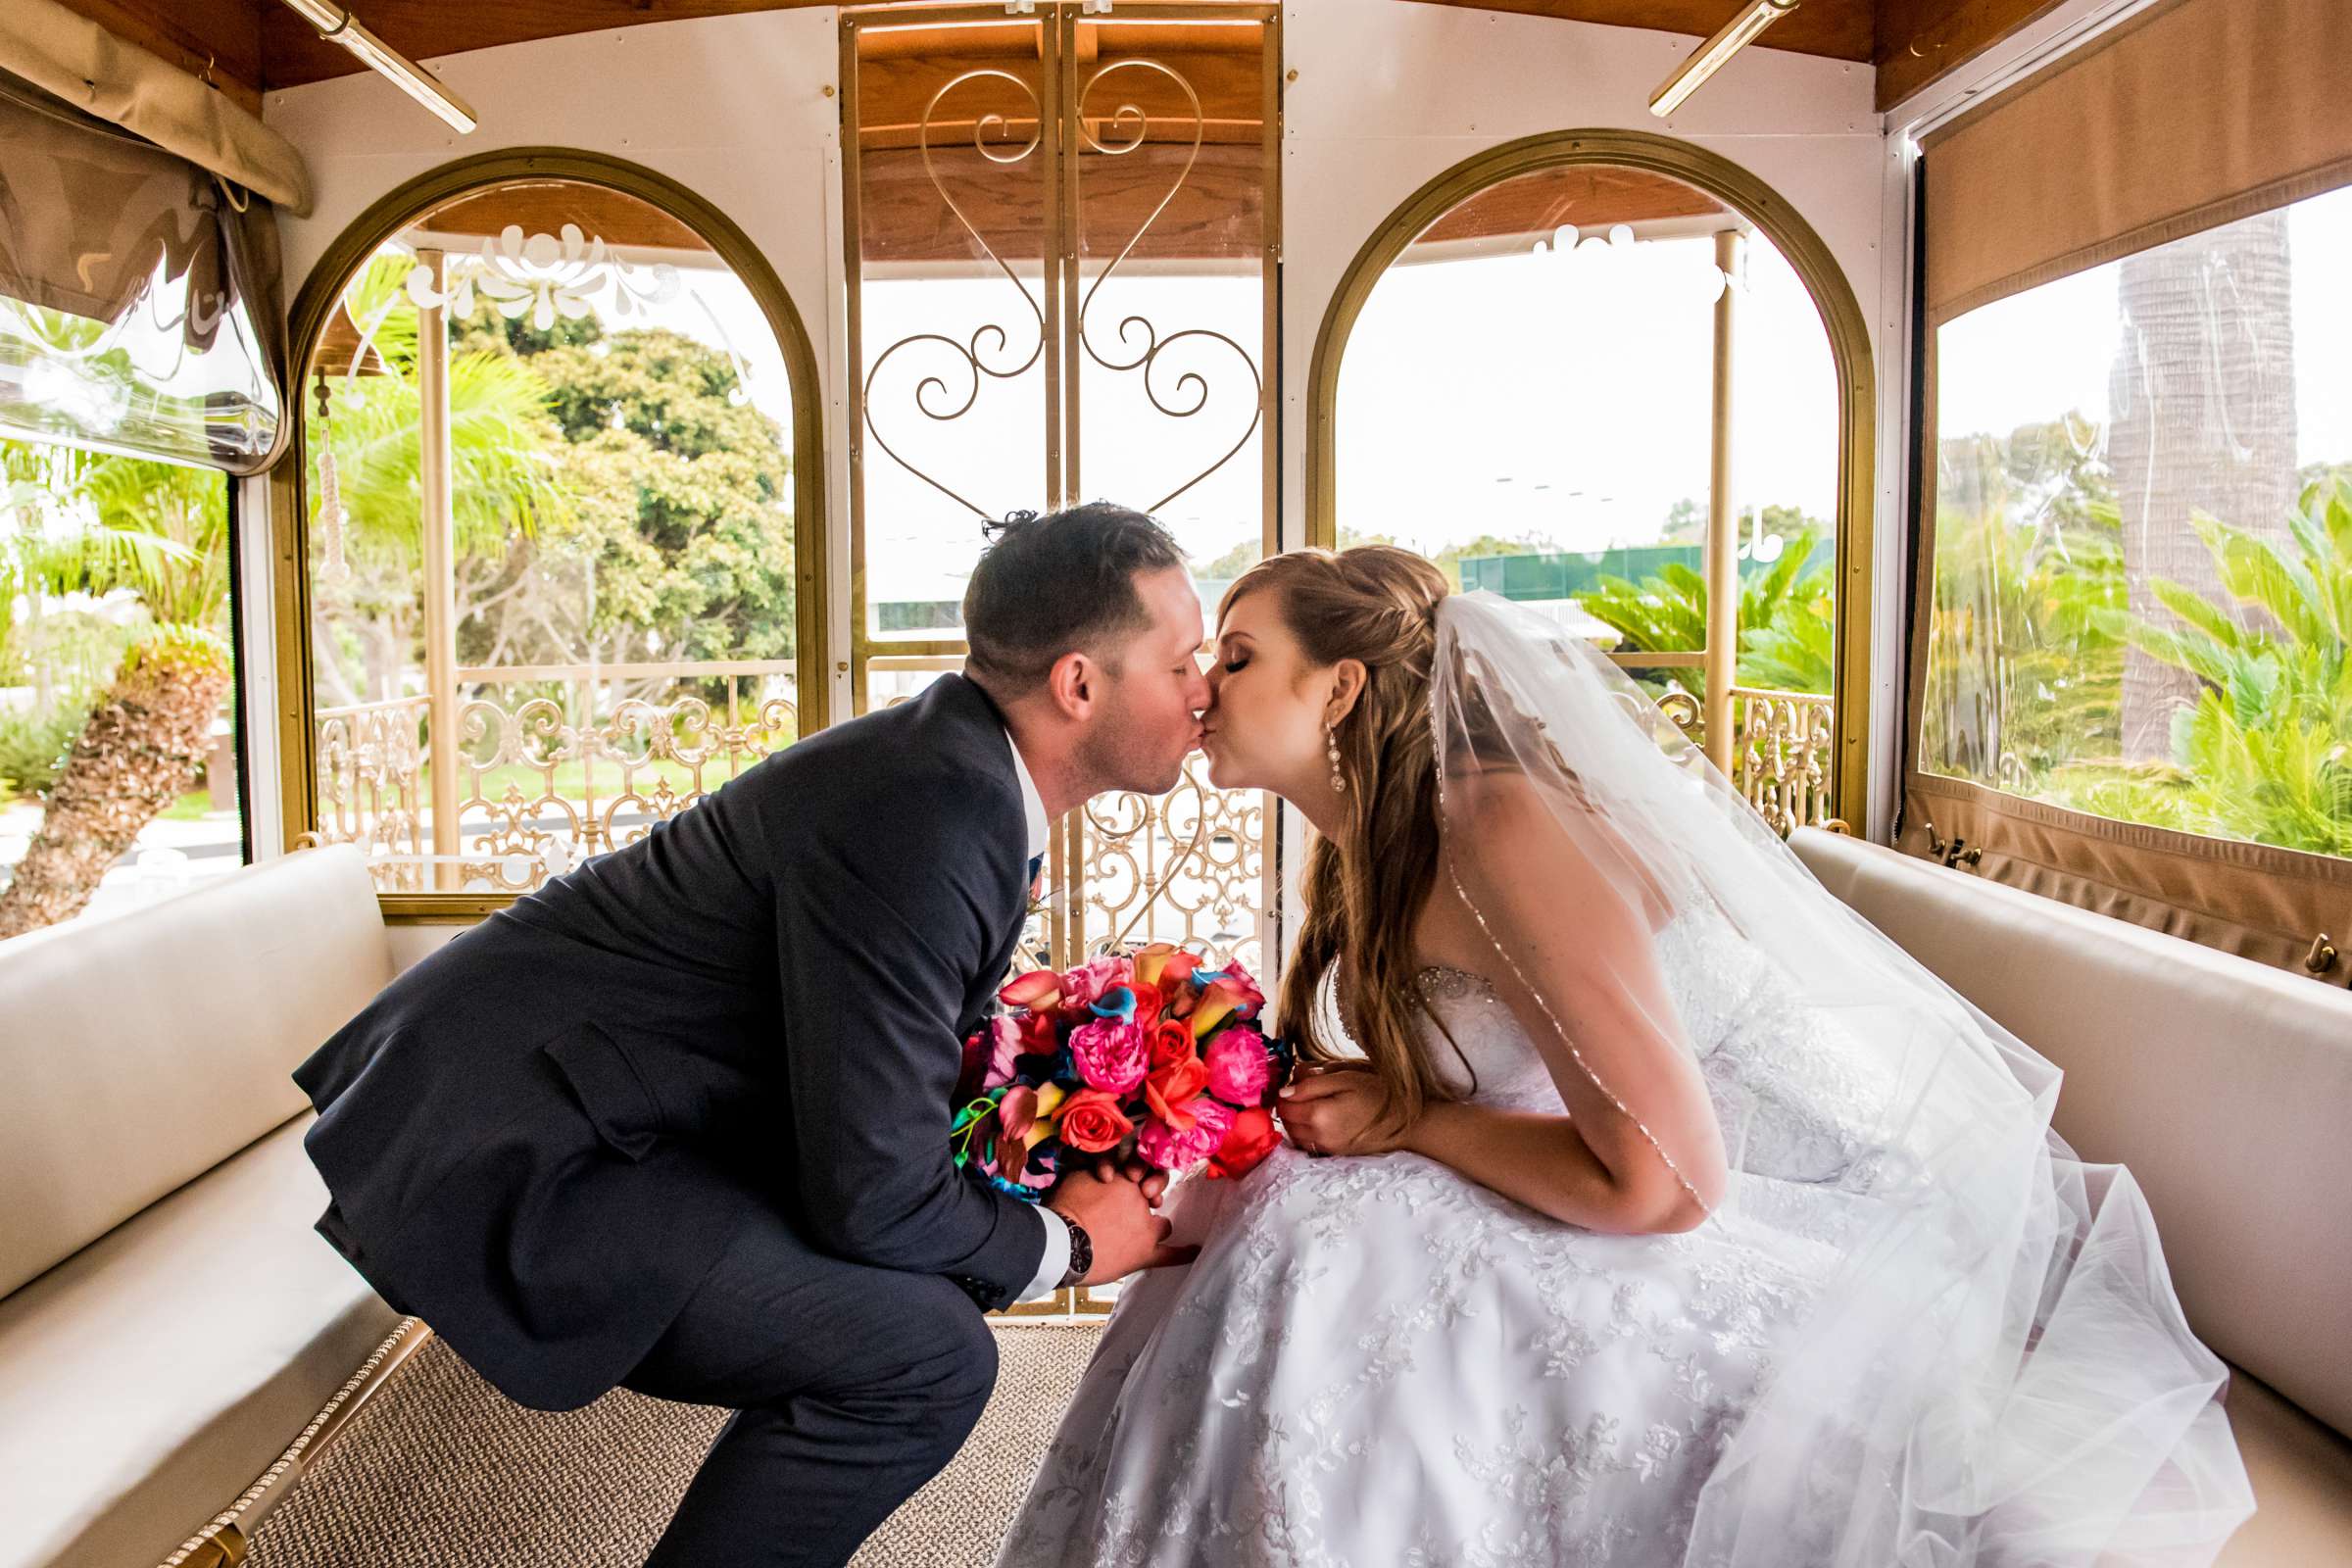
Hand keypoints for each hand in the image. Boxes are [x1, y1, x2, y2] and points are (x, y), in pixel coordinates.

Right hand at [1047, 1164, 1194, 1283]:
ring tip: (1151, 1230)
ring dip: (1157, 1226)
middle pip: (1156, 1194)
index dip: (1138, 1175)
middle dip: (1151, 1195)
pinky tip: (1196, 1251)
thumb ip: (1088, 1170)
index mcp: (1124, 1180)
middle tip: (1139, 1202)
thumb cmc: (1063, 1209)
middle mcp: (1139, 1201)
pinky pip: (1170, 1255)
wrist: (1062, 1242)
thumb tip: (1092, 1167)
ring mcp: (1146, 1229)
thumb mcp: (1074, 1178)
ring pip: (1163, 1225)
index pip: (1141, 1170)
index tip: (1130, 1180)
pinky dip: (1184, 1254)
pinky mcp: (1144, 1254)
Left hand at [1277, 1065, 1411, 1157]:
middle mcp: (1319, 1135)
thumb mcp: (1346, 1077)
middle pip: (1286, 1121)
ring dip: (1295, 1120)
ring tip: (1310, 1104)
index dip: (1284, 1092)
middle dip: (1288, 1105)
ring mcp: (1327, 1147)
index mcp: (1320, 1114)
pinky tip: (1317, 1119)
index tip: (1294, 1082)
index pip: (1284, 1105)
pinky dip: (1305, 1132)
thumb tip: (1284, 1091)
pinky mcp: (1334, 1153)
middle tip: (1303, 1090)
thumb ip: (1312, 1083)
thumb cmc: (1378, 1093)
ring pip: (1294, 1135)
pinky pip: (1307, 1144)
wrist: (1405, 1121)